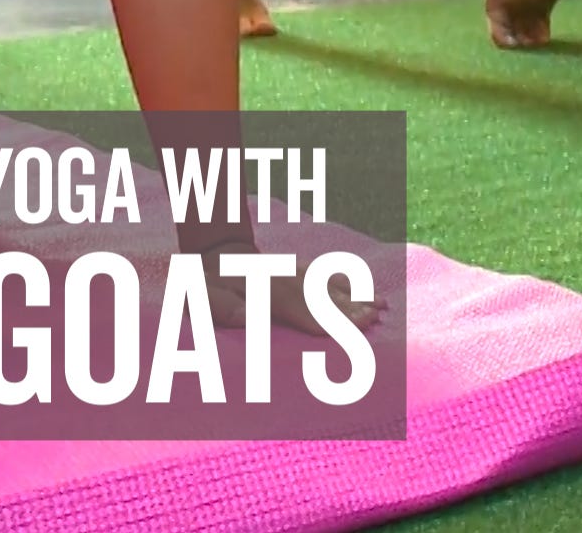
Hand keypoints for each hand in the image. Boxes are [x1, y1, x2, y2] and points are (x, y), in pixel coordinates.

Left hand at [203, 245, 386, 336]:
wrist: (215, 253)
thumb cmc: (207, 284)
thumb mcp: (202, 296)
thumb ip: (222, 306)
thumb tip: (243, 316)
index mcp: (265, 291)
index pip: (301, 309)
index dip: (326, 320)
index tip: (350, 328)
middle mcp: (287, 281)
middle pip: (323, 298)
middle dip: (349, 309)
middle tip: (373, 320)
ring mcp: (297, 274)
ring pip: (331, 287)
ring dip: (356, 298)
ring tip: (380, 308)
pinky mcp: (302, 272)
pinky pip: (330, 278)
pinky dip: (351, 285)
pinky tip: (368, 292)